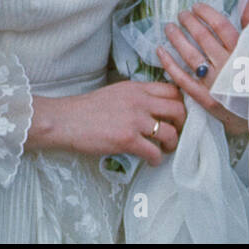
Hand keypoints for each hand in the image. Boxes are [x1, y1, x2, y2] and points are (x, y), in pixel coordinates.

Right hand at [27, 80, 186, 166]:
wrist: (66, 120)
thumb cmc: (87, 109)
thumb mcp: (115, 93)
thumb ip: (136, 97)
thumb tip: (153, 109)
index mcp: (136, 88)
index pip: (172, 90)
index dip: (181, 103)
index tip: (177, 115)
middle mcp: (139, 101)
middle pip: (178, 109)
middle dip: (182, 124)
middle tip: (176, 132)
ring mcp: (134, 120)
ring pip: (170, 132)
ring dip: (172, 144)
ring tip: (165, 149)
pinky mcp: (127, 139)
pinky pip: (154, 152)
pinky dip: (157, 159)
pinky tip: (151, 161)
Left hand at [156, 1, 248, 137]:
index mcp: (245, 52)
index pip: (221, 26)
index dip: (206, 13)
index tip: (196, 6)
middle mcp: (229, 67)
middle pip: (203, 39)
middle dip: (189, 23)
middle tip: (180, 14)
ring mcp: (216, 84)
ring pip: (191, 56)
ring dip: (177, 39)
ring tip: (168, 27)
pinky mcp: (205, 100)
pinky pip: (182, 79)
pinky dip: (169, 64)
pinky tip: (160, 50)